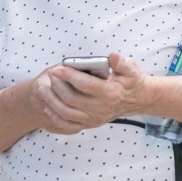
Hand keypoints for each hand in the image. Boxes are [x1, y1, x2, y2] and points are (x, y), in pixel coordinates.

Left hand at [29, 52, 150, 133]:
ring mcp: (95, 118)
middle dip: (57, 87)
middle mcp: (101, 108)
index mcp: (111, 93)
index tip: (57, 68)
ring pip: (66, 113)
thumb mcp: (131, 68)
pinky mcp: (90, 124)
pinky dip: (55, 117)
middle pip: (72, 99)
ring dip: (51, 101)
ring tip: (42, 89)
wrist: (139, 99)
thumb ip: (121, 62)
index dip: (70, 76)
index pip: (86, 85)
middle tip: (49, 75)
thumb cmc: (132, 81)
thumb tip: (113, 55)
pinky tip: (48, 107)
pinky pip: (68, 124)